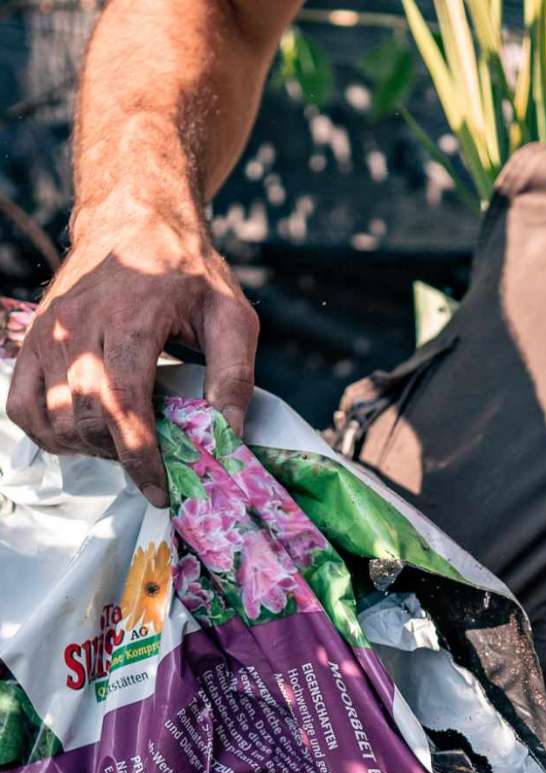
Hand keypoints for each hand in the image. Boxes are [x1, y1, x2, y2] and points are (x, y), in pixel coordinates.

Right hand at [5, 202, 257, 505]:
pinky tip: (84, 434)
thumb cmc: (188, 269)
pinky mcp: (30, 340)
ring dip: (88, 447)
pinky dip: (48, 432)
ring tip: (125, 444)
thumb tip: (228, 435)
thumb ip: (234, 376)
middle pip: (85, 417)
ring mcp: (46, 334)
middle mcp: (78, 327)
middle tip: (155, 461)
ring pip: (51, 417)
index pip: (125, 405)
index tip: (161, 490)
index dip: (140, 457)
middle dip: (121, 455)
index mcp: (131, 320)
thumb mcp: (231, 315)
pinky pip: (22, 405)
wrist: (134, 218)